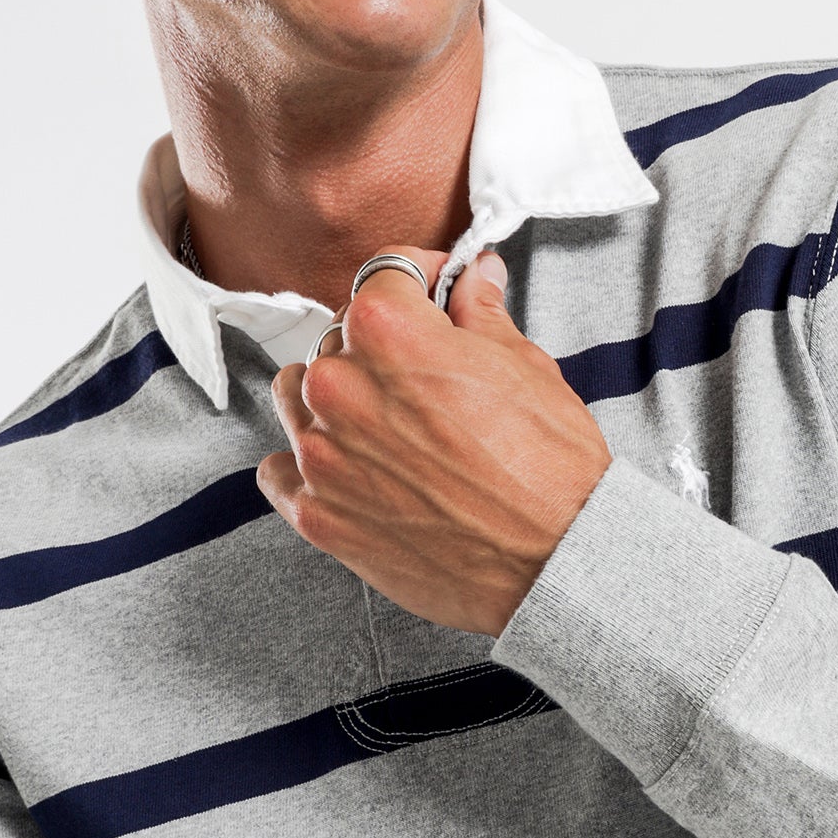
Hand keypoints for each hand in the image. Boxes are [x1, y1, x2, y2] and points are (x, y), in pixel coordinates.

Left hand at [257, 253, 611, 635]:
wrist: (556, 562)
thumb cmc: (550, 469)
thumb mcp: (526, 368)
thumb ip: (481, 314)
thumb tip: (475, 278)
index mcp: (388, 331)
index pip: (384, 275)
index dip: (420, 281)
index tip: (434, 296)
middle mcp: (340, 386)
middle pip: (339, 338)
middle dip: (381, 347)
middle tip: (427, 376)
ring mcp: (321, 454)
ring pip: (296, 396)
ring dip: (334, 400)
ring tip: (387, 425)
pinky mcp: (317, 515)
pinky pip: (281, 471)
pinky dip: (309, 466)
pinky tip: (353, 470)